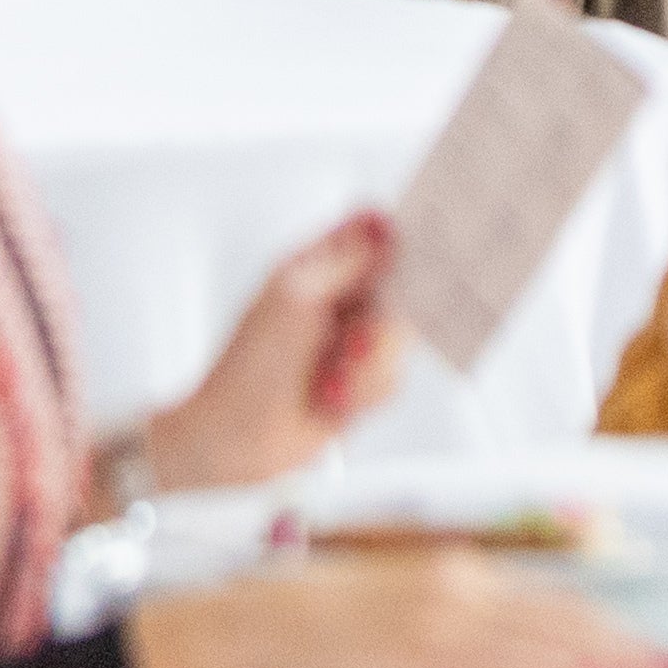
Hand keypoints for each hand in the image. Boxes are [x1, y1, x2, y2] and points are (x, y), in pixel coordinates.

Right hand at [121, 550, 667, 667]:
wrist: (244, 625)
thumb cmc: (314, 608)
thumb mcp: (391, 582)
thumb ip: (455, 593)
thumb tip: (513, 604)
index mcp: (449, 565)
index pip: (549, 592)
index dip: (609, 612)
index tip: (655, 632)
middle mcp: (455, 585)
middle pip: (560, 616)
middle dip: (625, 639)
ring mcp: (439, 621)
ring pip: (541, 640)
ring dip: (604, 656)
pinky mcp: (419, 656)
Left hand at [150, 214, 404, 493]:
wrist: (240, 436)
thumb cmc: (248, 367)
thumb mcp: (295, 300)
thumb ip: (345, 264)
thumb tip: (379, 230)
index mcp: (313, 267)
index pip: (367, 232)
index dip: (398, 233)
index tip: (427, 243)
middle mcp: (336, 299)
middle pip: (398, 292)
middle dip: (380, 325)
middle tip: (354, 341)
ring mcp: (350, 340)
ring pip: (397, 340)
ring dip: (366, 366)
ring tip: (329, 379)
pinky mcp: (361, 380)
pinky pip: (392, 378)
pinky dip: (364, 392)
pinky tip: (332, 398)